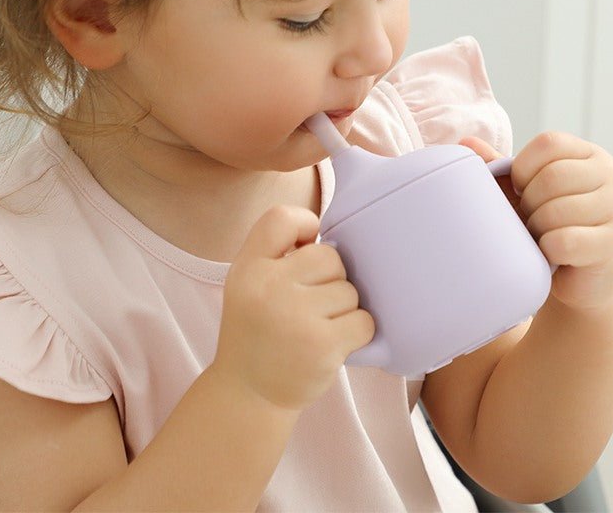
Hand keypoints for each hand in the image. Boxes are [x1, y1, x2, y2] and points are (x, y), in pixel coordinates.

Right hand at [212, 205, 374, 410]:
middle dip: (330, 279)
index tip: (304, 249)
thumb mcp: (249, 280)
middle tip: (310, 305)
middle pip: (330, 256)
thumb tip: (326, 229)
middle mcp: (267, 287)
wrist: (248, 394)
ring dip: (343, 309)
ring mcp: (295, 317)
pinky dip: (357, 332)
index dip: (305, 226)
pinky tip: (333, 343)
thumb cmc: (259, 328)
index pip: (281, 218)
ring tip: (316, 327)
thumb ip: (279, 249)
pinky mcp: (322, 345)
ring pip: (350, 290)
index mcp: (248, 268)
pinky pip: (364, 320)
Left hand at [460, 132, 612, 309]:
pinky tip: (551, 255)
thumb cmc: (552, 227)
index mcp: (591, 155)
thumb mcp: (527, 192)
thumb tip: (465, 143)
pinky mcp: (612, 245)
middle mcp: (611, 176)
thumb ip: (501, 167)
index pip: (549, 143)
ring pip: (556, 210)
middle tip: (529, 220)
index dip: (523, 168)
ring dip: (536, 228)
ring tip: (540, 237)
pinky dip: (547, 250)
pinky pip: (564, 241)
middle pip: (552, 176)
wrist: (580, 280)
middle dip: (528, 202)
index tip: (520, 190)